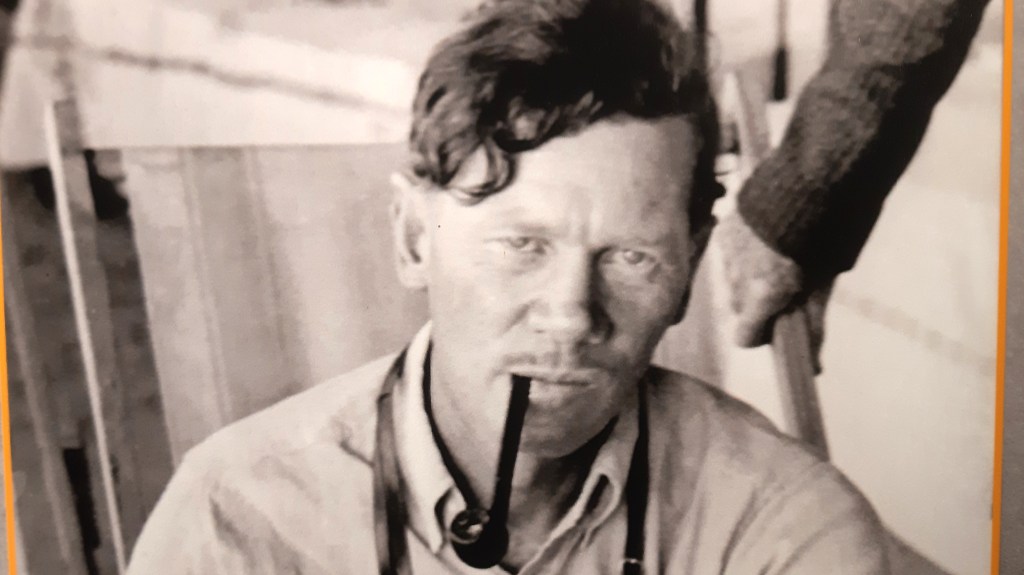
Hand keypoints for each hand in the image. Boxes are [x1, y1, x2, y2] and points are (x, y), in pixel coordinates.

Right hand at [716, 212, 831, 370]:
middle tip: (785, 284)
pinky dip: (743, 252)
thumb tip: (815, 367)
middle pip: (738, 307)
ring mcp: (727, 251)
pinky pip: (728, 253)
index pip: (744, 337)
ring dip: (748, 275)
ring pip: (731, 279)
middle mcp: (736, 277)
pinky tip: (764, 235)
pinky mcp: (723, 227)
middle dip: (757, 302)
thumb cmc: (826, 236)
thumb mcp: (823, 284)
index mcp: (762, 294)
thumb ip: (813, 323)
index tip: (779, 322)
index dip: (762, 334)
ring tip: (776, 253)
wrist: (810, 178)